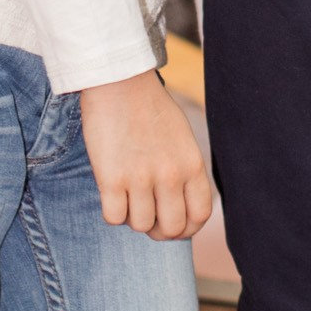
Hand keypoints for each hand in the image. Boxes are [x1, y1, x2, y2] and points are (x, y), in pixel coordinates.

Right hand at [78, 70, 215, 238]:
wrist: (119, 81)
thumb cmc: (149, 107)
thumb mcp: (181, 138)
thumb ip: (184, 171)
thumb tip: (178, 204)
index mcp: (192, 165)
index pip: (200, 216)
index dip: (186, 227)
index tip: (173, 223)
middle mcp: (170, 175)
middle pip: (172, 229)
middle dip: (158, 228)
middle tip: (147, 214)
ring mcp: (141, 178)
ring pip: (141, 226)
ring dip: (133, 217)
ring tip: (127, 196)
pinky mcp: (111, 178)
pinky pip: (114, 218)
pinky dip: (111, 212)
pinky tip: (110, 193)